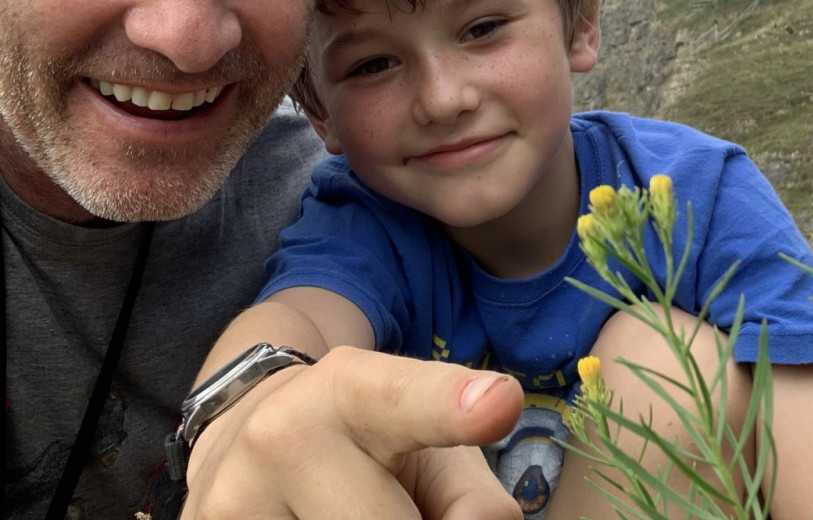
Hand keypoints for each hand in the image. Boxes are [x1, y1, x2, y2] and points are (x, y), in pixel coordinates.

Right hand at [180, 345, 523, 519]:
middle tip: (385, 497)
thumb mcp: (428, 445)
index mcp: (349, 388)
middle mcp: (282, 435)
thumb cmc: (364, 442)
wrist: (243, 433)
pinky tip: (313, 518)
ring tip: (347, 508)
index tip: (499, 401)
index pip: (401, 400)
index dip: (447, 406)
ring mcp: (232, 500)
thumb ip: (472, 496)